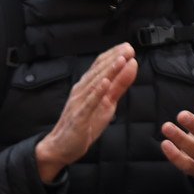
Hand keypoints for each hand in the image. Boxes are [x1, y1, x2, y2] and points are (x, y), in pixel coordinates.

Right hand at [33, 44, 135, 181]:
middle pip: (99, 72)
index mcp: (87, 86)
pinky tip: (104, 83)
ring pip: (95, 84)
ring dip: (108, 71)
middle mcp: (81, 91)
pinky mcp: (79, 118)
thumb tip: (132, 66)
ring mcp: (79, 103)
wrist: (61, 147)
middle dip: (114, 59)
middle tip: (129, 48)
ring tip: (121, 60)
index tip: (128, 47)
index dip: (114, 55)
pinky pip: (88, 103)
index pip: (100, 66)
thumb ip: (119, 85)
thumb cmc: (85, 124)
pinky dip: (96, 92)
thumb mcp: (107, 104)